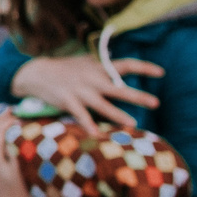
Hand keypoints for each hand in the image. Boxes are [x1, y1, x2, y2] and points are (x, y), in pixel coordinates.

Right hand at [10, 54, 163, 132]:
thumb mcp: (84, 62)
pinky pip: (80, 115)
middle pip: (118, 88)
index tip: (161, 72)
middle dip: (138, 96)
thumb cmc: (64, 68)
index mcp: (98, 68)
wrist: (35, 72)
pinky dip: (88, 124)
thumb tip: (120, 66)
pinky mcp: (68, 101)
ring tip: (133, 124)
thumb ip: (102, 65)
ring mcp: (80, 91)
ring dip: (118, 115)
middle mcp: (92, 79)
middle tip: (156, 102)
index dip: (144, 68)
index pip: (125, 65)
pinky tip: (97, 134)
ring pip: (103, 104)